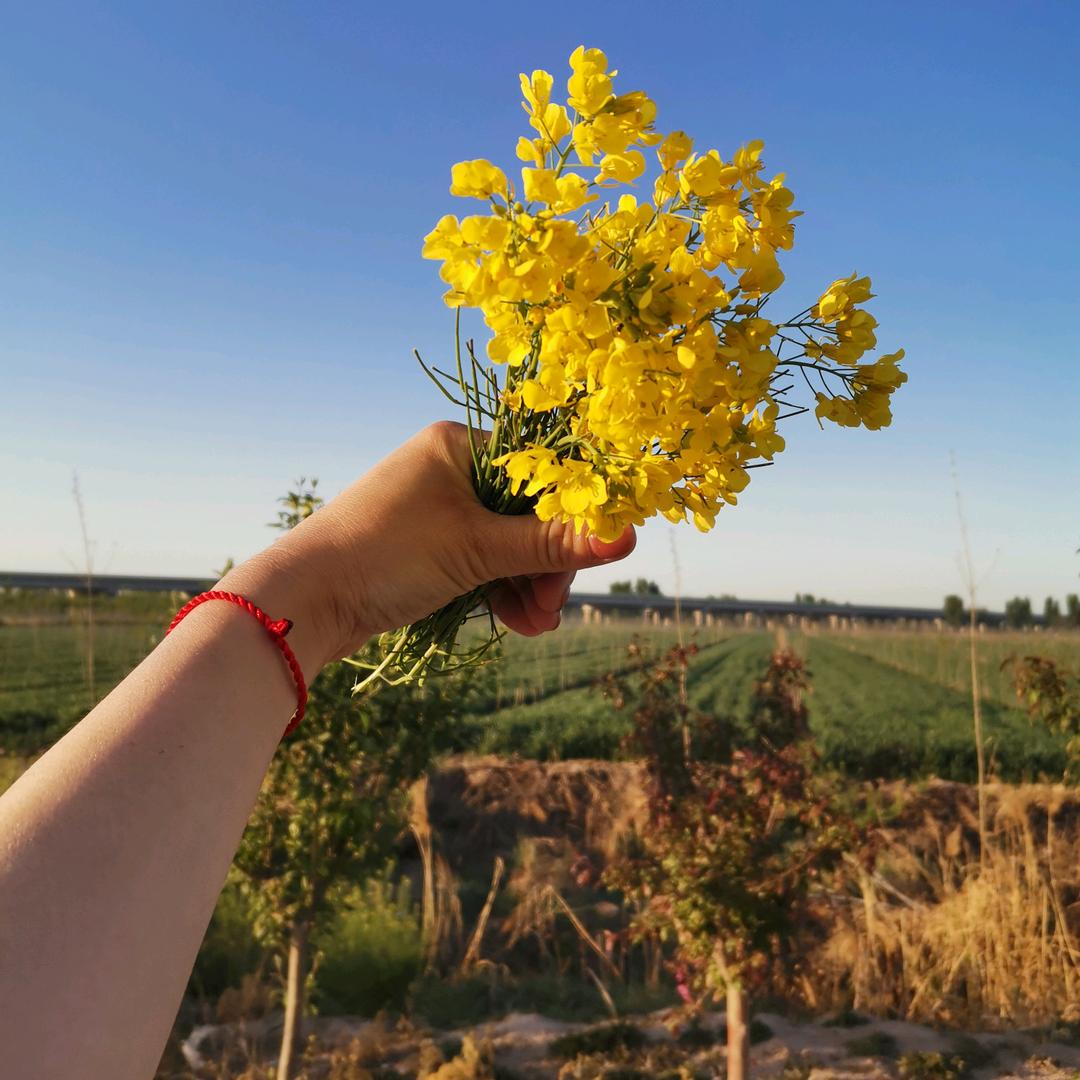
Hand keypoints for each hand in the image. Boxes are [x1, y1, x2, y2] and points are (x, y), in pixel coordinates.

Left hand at [225, 422, 635, 673]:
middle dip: (547, 564)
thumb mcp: (477, 548)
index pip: (542, 471)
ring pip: (508, 544)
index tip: (589, 558)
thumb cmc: (387, 553)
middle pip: (529, 513)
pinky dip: (501, 590)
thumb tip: (628, 534)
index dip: (572, 515)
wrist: (305, 600)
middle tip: (552, 607)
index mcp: (461, 445)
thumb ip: (552, 542)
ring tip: (534, 624)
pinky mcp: (429, 546)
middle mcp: (451, 468)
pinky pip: (484, 562)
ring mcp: (439, 509)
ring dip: (528, 585)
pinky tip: (515, 621)